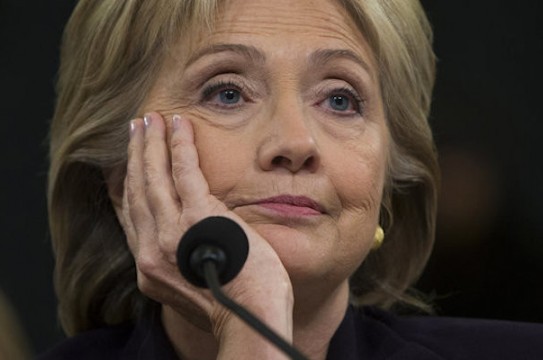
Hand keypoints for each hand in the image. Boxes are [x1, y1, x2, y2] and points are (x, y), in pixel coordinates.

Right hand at [118, 112, 292, 354]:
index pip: (131, 217)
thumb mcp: (195, 285)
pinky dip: (179, 145)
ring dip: (152, 144)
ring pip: (154, 177)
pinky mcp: (198, 217)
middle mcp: (151, 250)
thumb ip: (183, 260)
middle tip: (136, 130)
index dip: (126, 184)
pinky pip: (183, 171)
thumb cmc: (235, 305)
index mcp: (151, 267)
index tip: (124, 164)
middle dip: (136, 156)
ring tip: (150, 120)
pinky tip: (178, 126)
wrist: (250, 318)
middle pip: (137, 191)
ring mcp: (171, 233)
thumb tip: (189, 242)